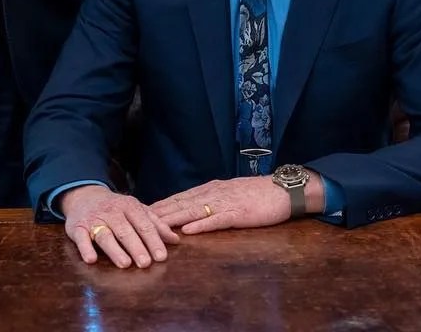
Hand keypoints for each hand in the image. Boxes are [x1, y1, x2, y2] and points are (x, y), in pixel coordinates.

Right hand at [58, 184, 180, 267]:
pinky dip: (85, 248)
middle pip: (125, 230)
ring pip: (105, 235)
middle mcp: (112, 211)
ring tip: (125, 264)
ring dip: (115, 250)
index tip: (161, 257)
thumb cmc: (116, 208)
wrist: (84, 196)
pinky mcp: (77, 227)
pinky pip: (80, 237)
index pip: (144, 224)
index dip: (153, 240)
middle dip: (136, 247)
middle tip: (146, 263)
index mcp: (129, 206)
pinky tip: (91, 259)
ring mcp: (94, 219)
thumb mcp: (136, 210)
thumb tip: (175, 240)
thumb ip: (155, 224)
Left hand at [151, 177, 292, 234]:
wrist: (283, 190)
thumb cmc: (258, 194)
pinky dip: (201, 225)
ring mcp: (225, 203)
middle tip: (137, 219)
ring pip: (193, 210)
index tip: (141, 212)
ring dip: (173, 218)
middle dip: (159, 212)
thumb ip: (211, 201)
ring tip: (154, 225)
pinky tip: (187, 230)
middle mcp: (214, 193)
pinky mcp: (238, 213)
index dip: (160, 205)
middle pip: (181, 203)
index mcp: (211, 189)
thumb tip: (192, 210)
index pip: (180, 198)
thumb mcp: (230, 194)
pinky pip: (216, 220)